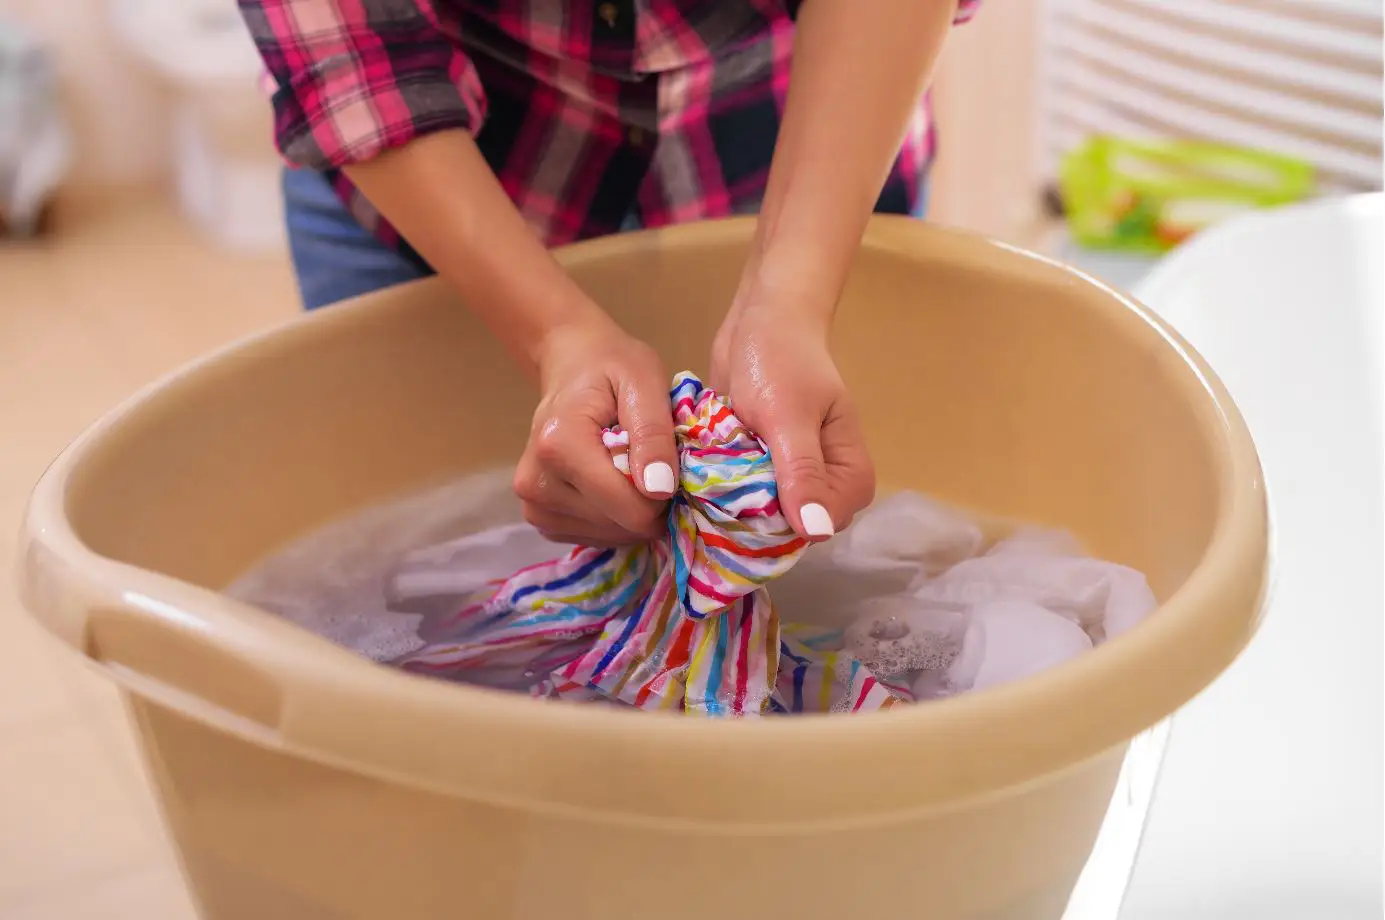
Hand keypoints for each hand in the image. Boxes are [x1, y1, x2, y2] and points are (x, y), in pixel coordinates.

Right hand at [515, 318, 678, 546]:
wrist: (571, 363)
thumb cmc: (611, 365)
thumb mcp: (644, 381)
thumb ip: (653, 434)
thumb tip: (659, 490)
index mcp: (560, 446)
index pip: (627, 508)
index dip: (662, 496)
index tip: (669, 466)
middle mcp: (536, 482)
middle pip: (618, 526)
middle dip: (648, 503)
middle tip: (652, 464)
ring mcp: (533, 504)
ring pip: (607, 536)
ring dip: (631, 511)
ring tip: (629, 468)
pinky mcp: (538, 516)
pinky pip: (591, 536)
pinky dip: (613, 519)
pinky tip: (613, 484)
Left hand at [709, 302, 874, 539]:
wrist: (760, 316)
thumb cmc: (781, 359)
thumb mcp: (788, 416)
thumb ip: (802, 471)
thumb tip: (817, 531)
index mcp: (848, 468)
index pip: (825, 524)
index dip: (790, 525)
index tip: (750, 511)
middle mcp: (823, 475)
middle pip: (795, 524)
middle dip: (758, 518)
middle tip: (721, 496)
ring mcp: (789, 470)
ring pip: (766, 512)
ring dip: (737, 503)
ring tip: (708, 485)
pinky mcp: (760, 462)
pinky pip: (745, 493)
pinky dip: (725, 488)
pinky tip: (703, 477)